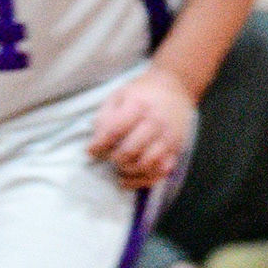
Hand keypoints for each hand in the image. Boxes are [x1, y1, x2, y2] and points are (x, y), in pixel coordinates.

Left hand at [89, 62, 196, 189]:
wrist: (176, 87)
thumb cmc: (142, 92)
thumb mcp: (119, 95)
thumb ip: (105, 117)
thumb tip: (96, 143)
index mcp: (139, 106)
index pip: (114, 132)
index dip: (99, 145)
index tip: (91, 151)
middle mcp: (156, 123)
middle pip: (129, 151)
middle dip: (114, 159)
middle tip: (110, 157)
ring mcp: (168, 138)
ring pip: (146, 165)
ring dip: (128, 171)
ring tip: (121, 167)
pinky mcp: (176, 150)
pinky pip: (160, 173)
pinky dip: (144, 180)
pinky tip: (131, 178)